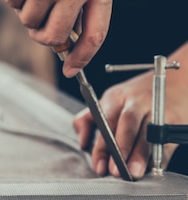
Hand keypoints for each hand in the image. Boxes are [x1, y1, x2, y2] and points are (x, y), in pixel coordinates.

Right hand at [0, 0, 114, 75]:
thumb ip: (84, 0)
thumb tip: (65, 40)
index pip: (94, 34)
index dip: (80, 57)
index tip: (70, 68)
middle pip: (53, 36)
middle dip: (41, 33)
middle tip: (36, 18)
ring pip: (29, 20)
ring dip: (26, 6)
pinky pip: (12, 1)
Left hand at [73, 67, 187, 178]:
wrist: (173, 83)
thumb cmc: (133, 98)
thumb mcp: (109, 102)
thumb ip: (88, 120)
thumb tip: (82, 143)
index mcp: (115, 97)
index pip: (105, 121)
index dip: (101, 146)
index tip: (98, 166)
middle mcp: (136, 101)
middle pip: (127, 124)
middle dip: (121, 149)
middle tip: (115, 171)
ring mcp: (157, 109)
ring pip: (148, 133)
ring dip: (140, 155)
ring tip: (134, 173)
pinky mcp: (174, 120)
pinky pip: (165, 140)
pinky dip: (159, 156)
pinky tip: (151, 168)